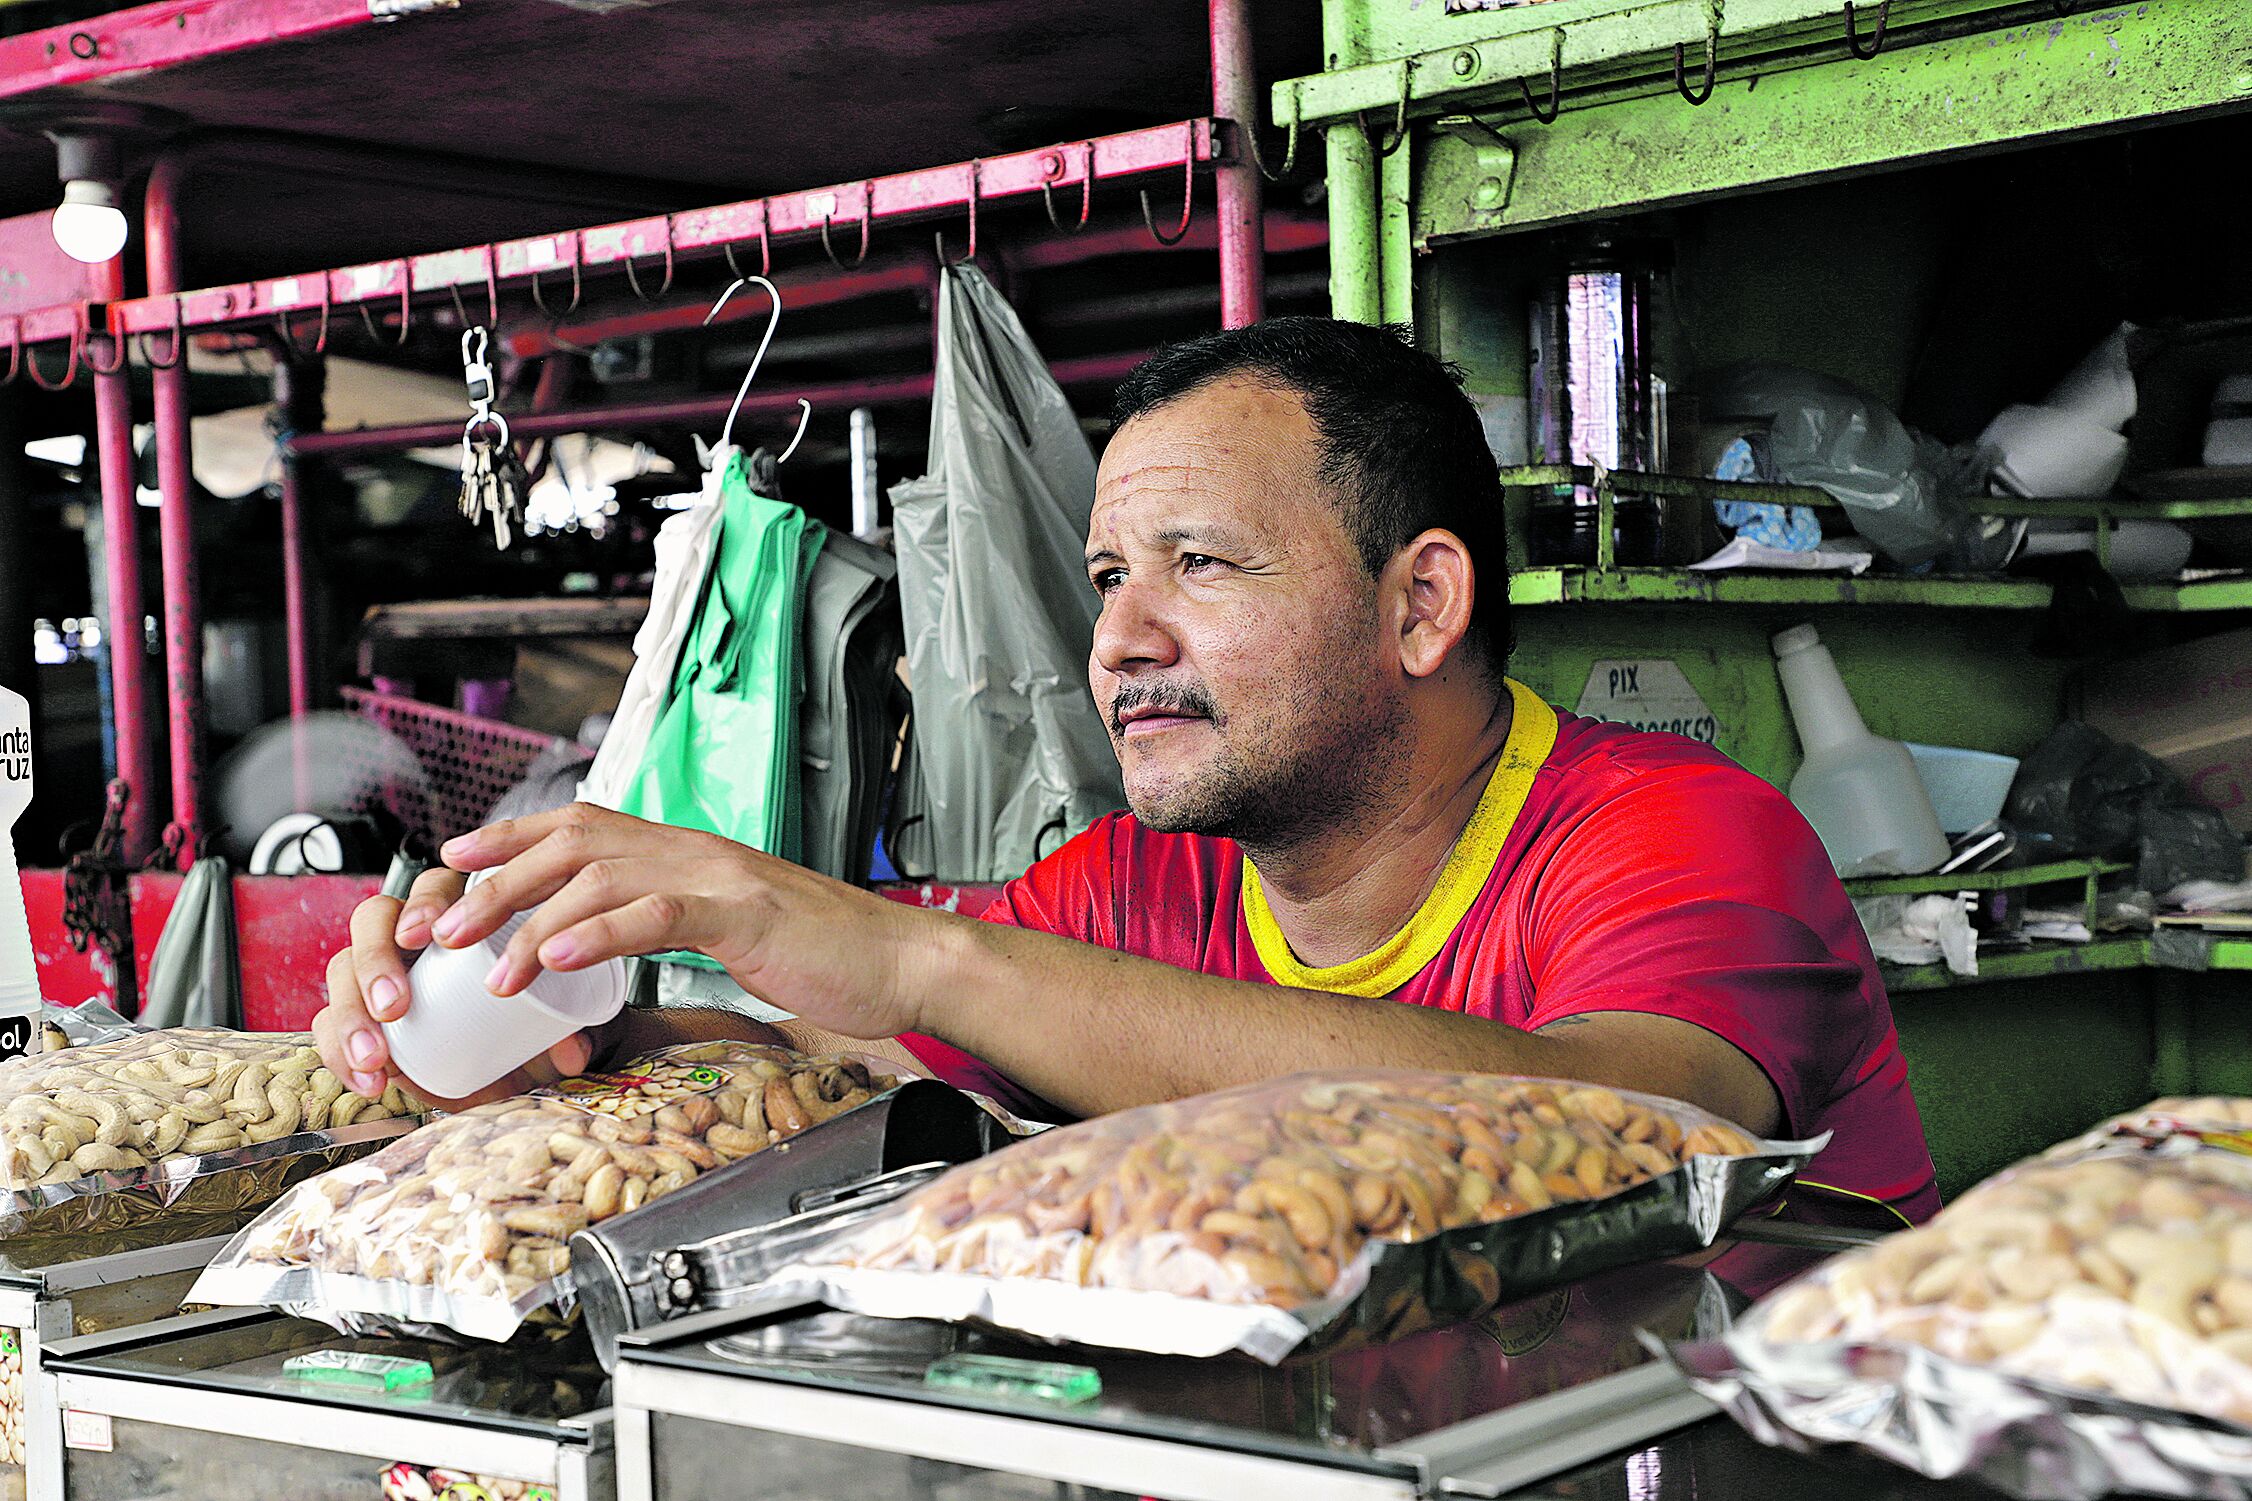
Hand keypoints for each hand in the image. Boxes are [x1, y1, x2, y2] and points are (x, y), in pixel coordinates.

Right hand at [313, 866, 597, 1110]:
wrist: (500, 1074)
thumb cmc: (523, 1028)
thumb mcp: (551, 1029)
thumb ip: (567, 1034)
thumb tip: (573, 1048)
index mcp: (458, 916)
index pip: (433, 888)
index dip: (423, 906)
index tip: (425, 937)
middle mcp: (409, 935)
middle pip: (373, 921)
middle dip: (376, 961)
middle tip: (393, 1007)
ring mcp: (374, 972)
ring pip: (342, 969)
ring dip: (352, 1012)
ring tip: (377, 1058)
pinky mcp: (354, 1016)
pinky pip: (330, 1023)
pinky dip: (340, 1052)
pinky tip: (368, 1081)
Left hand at [428, 803, 937, 1043]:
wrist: (903, 960)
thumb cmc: (824, 956)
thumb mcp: (735, 928)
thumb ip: (676, 921)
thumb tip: (615, 939)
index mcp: (690, 853)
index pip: (583, 825)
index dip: (511, 836)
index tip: (453, 859)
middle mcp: (696, 851)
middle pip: (573, 844)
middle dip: (497, 884)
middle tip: (442, 928)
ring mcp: (722, 877)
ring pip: (602, 877)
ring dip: (533, 921)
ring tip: (490, 966)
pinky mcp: (747, 913)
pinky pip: (659, 914)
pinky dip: (601, 932)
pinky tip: (559, 959)